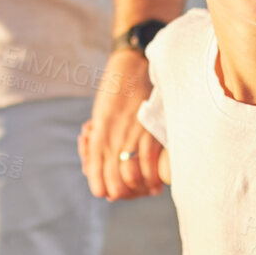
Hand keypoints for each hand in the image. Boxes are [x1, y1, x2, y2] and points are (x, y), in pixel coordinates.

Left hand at [77, 50, 164, 199]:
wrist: (136, 61)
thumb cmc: (118, 88)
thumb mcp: (102, 115)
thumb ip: (101, 140)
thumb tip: (103, 165)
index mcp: (98, 137)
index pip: (97, 181)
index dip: (106, 191)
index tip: (115, 189)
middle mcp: (110, 140)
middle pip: (114, 187)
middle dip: (125, 193)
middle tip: (133, 188)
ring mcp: (130, 136)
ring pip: (131, 179)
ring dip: (141, 187)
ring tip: (147, 186)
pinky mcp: (149, 129)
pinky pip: (149, 165)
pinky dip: (154, 177)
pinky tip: (158, 182)